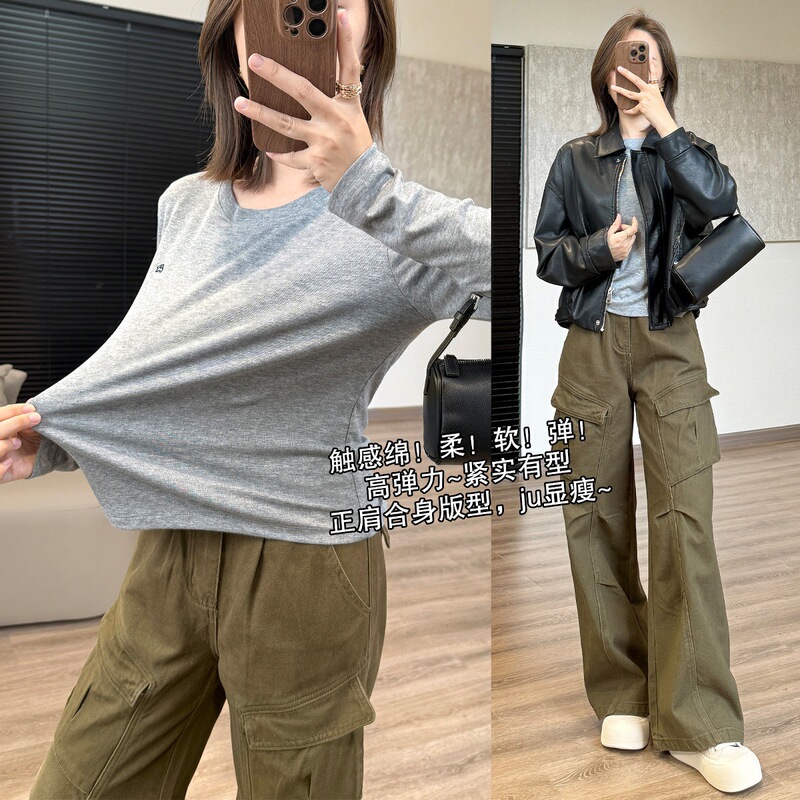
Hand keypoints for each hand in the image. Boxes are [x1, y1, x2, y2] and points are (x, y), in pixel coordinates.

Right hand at [0, 403, 41, 482]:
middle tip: (35, 418)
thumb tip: (31, 405)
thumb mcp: (30, 429)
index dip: (13, 411)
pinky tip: (10, 462)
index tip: (31, 408)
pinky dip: (1, 466)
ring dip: (4, 445)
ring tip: (17, 444)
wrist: (40, 461)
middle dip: (15, 423)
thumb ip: (26, 419)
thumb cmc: (32, 443)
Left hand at [232, 8, 372, 192]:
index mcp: (348, 106)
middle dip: (276, 74)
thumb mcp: (352, 119)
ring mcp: (324, 142)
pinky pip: (290, 156)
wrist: (365, 183)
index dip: (345, 41)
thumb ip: (336, 99)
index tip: (338, 17)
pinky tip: (268, 148)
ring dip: (260, 112)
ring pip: (285, 124)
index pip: (349, 67)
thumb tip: (306, 81)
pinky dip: (278, 153)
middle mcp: (336, 121)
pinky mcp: (316, 162)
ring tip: (240, 102)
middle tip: (254, 60)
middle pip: (302, 91)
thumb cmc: (356, 147)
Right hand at [607, 213, 638, 261]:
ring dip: (628, 236)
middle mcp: (625, 244)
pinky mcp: (626, 254)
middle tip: (620, 230)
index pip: (633, 229)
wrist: (600, 255)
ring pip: (632, 239)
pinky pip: (630, 246)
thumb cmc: (603, 244)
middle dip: (627, 230)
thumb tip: (619, 217)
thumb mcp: (608, 233)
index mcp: (621, 238)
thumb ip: (616, 224)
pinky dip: (627, 243)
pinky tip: (620, 243)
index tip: (633, 219)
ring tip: (620, 237)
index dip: (635, 223)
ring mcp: (626, 250)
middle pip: (632, 233)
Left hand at [610, 65, 677, 136]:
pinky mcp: (643, 107)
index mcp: (654, 87)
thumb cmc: (660, 111)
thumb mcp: (656, 99)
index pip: (653, 73)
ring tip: (612, 87)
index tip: (648, 56)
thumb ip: (649, 93)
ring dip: (620, 90)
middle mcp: (650, 91)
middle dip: (626, 73)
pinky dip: (628, 110)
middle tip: (619, 68)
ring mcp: (646, 98)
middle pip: (636, 80)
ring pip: (630, 93)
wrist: (664, 120)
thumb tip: (641, 91)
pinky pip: (632, 109)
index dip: (651, 64)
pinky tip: (624, 110)